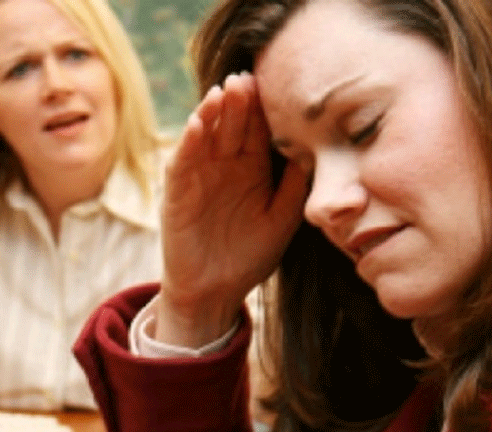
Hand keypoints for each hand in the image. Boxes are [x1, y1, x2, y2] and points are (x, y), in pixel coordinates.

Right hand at [156, 72, 308, 346]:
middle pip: (232, 127)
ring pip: (206, 137)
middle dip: (239, 103)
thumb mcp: (282, 220)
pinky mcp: (178, 193)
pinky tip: (199, 124)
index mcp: (251, 170)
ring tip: (223, 92)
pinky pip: (182, 163)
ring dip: (212, 114)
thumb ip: (294, 187)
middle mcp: (225, 167)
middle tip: (247, 78)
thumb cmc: (250, 256)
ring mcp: (199, 177)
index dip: (264, 110)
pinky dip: (188, 143)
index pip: (257, 132)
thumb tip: (313, 151)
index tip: (275, 84)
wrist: (215, 292)